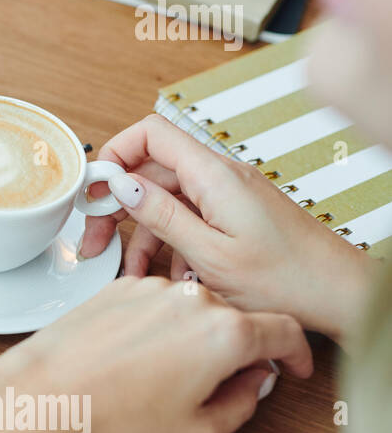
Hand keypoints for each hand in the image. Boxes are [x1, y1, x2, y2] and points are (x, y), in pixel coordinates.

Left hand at [0, 276, 311, 432]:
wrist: (40, 400)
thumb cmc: (112, 421)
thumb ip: (241, 405)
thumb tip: (250, 384)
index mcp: (224, 331)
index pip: (283, 331)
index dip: (295, 353)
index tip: (292, 367)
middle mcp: (189, 298)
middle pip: (235, 317)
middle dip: (237, 351)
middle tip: (223, 387)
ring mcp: (148, 287)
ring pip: (191, 309)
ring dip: (192, 337)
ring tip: (163, 381)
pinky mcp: (113, 288)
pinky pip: (152, 305)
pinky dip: (156, 328)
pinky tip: (133, 363)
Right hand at [77, 114, 374, 342]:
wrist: (341, 297)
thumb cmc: (290, 281)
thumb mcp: (211, 255)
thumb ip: (163, 216)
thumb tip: (122, 186)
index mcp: (214, 177)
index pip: (151, 135)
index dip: (114, 155)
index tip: (91, 190)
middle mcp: (220, 178)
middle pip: (150, 173)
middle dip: (116, 206)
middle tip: (94, 242)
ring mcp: (228, 197)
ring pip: (165, 202)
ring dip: (141, 236)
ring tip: (129, 272)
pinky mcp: (234, 216)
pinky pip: (189, 219)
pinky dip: (170, 245)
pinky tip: (170, 276)